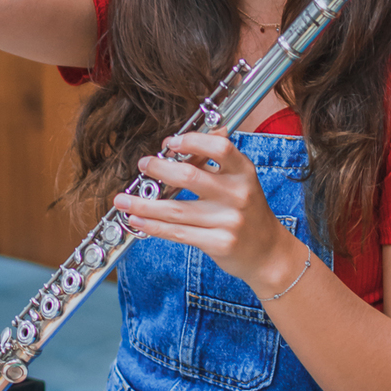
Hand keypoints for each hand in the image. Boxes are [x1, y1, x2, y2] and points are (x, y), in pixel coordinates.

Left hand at [114, 129, 303, 295]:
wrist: (268, 253)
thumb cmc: (249, 212)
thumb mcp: (241, 180)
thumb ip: (218, 160)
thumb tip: (190, 137)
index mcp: (244, 172)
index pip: (219, 148)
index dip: (192, 142)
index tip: (169, 143)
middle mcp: (238, 195)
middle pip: (190, 177)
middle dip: (159, 170)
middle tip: (142, 166)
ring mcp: (228, 221)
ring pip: (176, 210)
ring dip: (143, 203)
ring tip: (122, 198)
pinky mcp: (218, 243)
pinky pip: (177, 232)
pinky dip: (153, 226)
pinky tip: (137, 219)